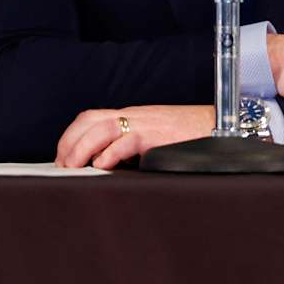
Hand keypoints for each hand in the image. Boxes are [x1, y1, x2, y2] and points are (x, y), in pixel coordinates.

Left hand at [56, 105, 212, 168]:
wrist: (221, 125)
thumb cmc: (189, 136)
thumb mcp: (154, 139)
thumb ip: (132, 148)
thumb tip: (108, 167)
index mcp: (131, 116)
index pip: (90, 118)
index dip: (71, 136)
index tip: (62, 157)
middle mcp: (134, 116)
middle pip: (89, 120)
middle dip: (69, 142)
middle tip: (62, 166)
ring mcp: (145, 124)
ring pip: (102, 128)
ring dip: (82, 148)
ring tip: (74, 168)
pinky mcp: (158, 136)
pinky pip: (128, 140)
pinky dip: (111, 153)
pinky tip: (102, 166)